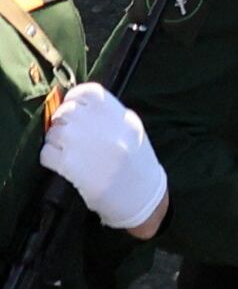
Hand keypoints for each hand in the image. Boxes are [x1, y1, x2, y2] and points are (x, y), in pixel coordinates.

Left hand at [39, 86, 162, 235]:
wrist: (141, 197)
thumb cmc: (137, 164)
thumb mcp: (132, 131)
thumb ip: (109, 115)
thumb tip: (76, 103)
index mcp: (119, 116)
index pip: (87, 92)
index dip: (76, 99)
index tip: (76, 109)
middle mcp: (101, 125)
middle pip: (66, 111)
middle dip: (64, 122)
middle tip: (71, 135)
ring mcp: (83, 144)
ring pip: (53, 132)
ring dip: (56, 142)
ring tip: (70, 153)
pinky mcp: (69, 164)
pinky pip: (46, 152)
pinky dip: (51, 158)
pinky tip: (65, 166)